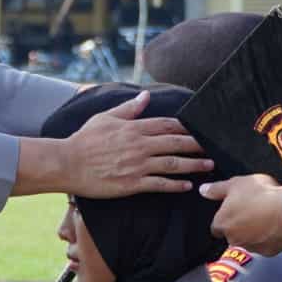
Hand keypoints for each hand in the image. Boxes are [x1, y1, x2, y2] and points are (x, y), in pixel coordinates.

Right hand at [63, 90, 213, 197]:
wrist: (68, 163)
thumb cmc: (84, 140)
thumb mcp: (105, 117)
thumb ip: (128, 108)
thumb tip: (145, 95)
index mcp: (134, 128)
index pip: (166, 125)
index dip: (185, 127)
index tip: (198, 129)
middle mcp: (140, 145)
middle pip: (175, 143)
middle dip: (196, 145)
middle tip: (213, 147)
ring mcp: (138, 165)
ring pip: (172, 164)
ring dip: (193, 165)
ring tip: (208, 165)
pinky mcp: (133, 183)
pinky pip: (160, 184)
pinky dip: (175, 184)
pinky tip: (187, 185)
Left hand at [202, 174, 281, 255]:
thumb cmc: (262, 195)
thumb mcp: (236, 183)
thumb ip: (217, 189)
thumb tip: (204, 190)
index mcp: (222, 223)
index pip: (216, 226)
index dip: (224, 217)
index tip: (233, 210)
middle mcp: (234, 239)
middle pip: (233, 234)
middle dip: (240, 225)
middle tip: (252, 210)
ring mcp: (252, 247)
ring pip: (249, 241)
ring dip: (254, 232)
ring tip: (266, 215)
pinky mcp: (269, 252)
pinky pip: (266, 245)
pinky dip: (270, 237)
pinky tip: (276, 225)